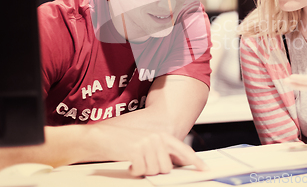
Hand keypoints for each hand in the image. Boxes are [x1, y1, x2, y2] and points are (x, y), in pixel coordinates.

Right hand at [88, 121, 207, 176]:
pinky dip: (134, 171)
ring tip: (135, 163)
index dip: (195, 160)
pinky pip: (141, 170)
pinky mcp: (136, 150)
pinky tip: (129, 165)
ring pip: (155, 170)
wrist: (102, 137)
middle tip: (144, 165)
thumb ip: (161, 151)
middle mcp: (157, 138)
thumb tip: (173, 164)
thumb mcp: (146, 142)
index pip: (184, 149)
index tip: (204, 168)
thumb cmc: (123, 142)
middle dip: (156, 171)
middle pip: (167, 167)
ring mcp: (147, 143)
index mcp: (162, 136)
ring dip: (144, 171)